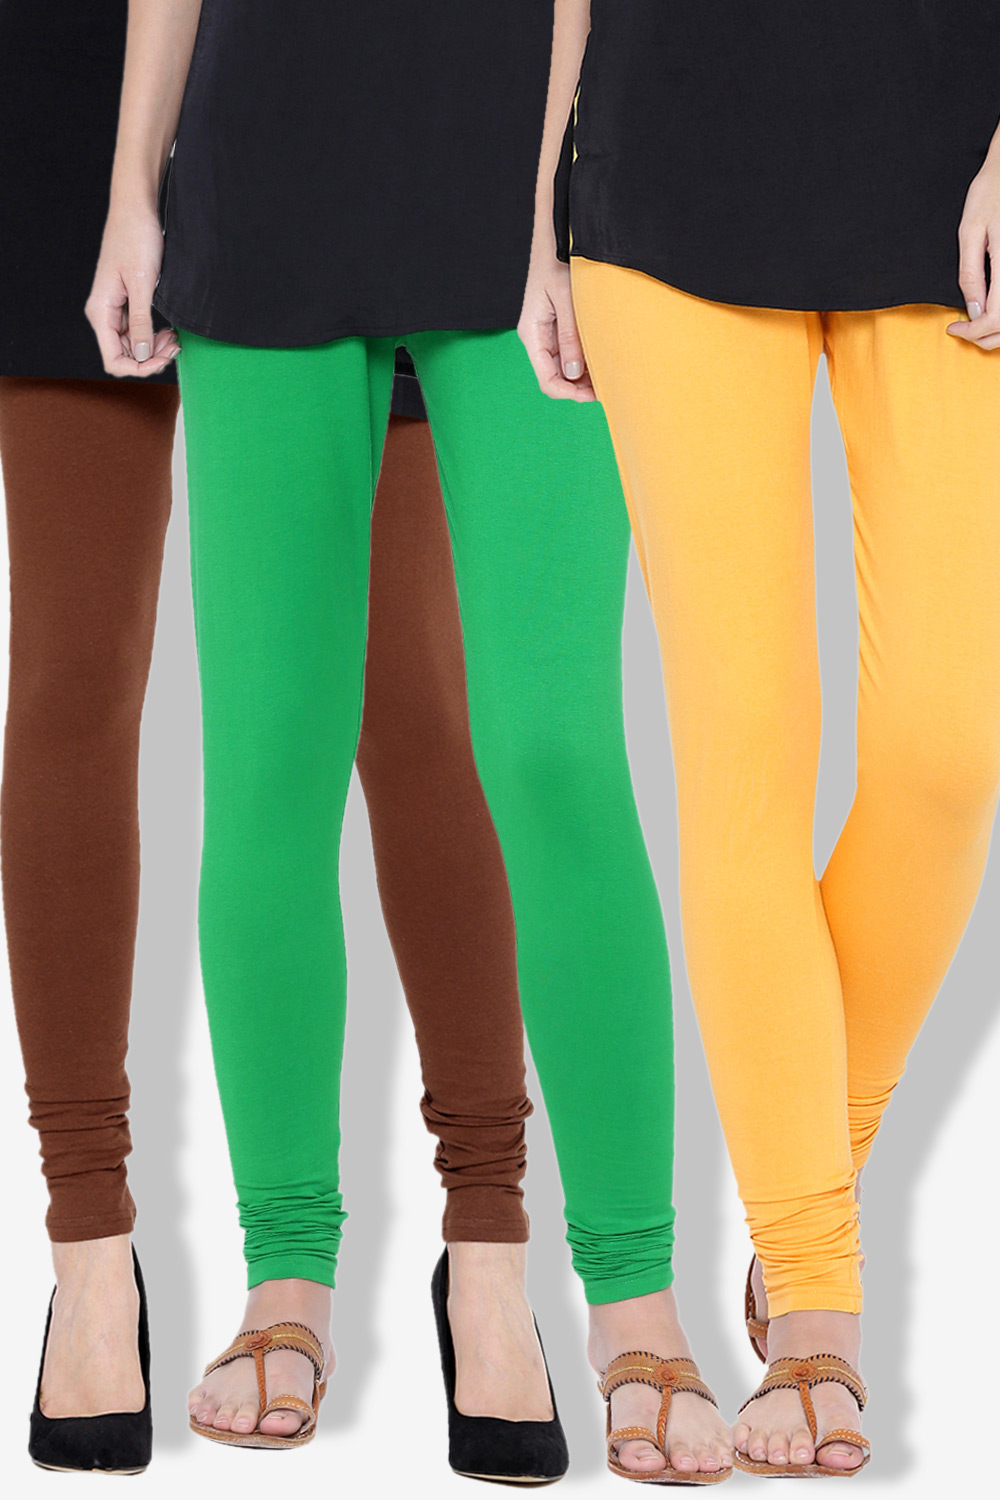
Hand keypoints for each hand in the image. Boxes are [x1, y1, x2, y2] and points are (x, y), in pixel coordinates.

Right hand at [86, 204, 178, 376]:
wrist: (137, 209)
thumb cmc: (136, 238)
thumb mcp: (143, 283)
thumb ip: (141, 321)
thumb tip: (143, 354)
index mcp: (100, 311)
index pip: (113, 360)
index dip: (138, 368)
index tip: (162, 359)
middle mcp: (104, 313)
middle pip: (125, 355)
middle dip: (151, 357)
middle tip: (175, 346)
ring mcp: (115, 308)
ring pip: (133, 345)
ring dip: (154, 348)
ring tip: (174, 338)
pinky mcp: (126, 302)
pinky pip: (138, 330)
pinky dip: (153, 335)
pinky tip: (168, 331)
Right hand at [518, 243, 596, 400]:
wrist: (556, 235)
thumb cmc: (558, 260)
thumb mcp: (566, 298)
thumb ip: (570, 336)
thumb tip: (575, 374)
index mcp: (532, 334)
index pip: (547, 380)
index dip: (570, 393)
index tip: (595, 395)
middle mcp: (537, 338)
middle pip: (556, 378)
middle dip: (580, 388)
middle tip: (608, 388)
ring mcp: (547, 334)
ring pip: (564, 368)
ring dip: (584, 376)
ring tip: (609, 375)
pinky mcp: (558, 326)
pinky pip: (570, 353)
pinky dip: (586, 360)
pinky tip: (602, 359)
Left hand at [948, 145, 999, 349]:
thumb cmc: (991, 191)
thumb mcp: (970, 231)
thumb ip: (970, 274)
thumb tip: (973, 310)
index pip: (996, 317)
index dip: (974, 331)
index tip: (954, 328)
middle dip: (985, 336)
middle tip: (964, 330)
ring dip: (999, 330)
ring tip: (978, 323)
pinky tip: (992, 308)